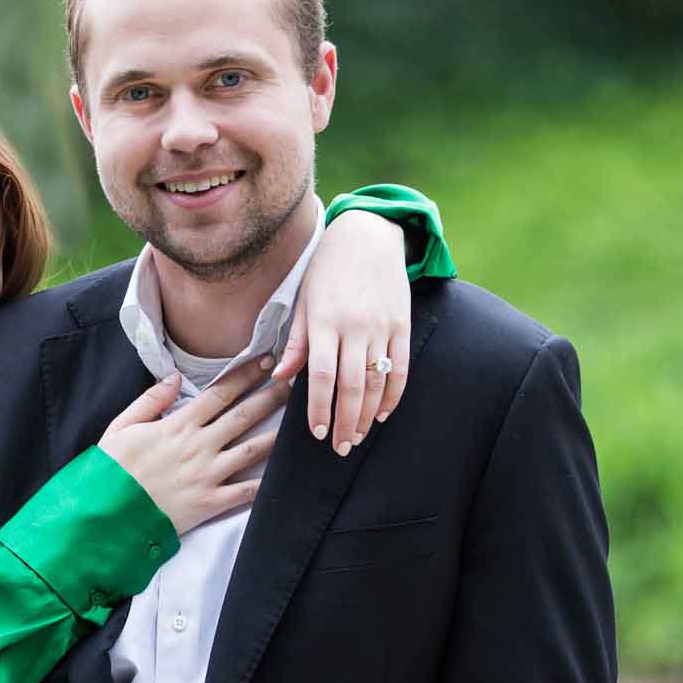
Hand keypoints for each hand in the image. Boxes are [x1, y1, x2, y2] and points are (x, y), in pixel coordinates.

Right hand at [97, 358, 290, 533]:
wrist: (107, 513)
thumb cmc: (111, 470)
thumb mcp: (122, 426)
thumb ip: (151, 400)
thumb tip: (175, 377)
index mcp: (178, 425)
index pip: (220, 393)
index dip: (245, 375)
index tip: (264, 362)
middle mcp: (199, 446)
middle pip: (244, 415)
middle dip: (271, 396)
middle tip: (292, 383)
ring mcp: (208, 474)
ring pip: (252, 450)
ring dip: (277, 434)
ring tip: (298, 422)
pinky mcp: (211, 502)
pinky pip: (245, 491)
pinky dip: (266, 483)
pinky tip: (285, 473)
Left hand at [275, 209, 411, 455]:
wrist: (368, 234)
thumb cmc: (327, 269)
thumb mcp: (304, 300)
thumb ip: (296, 342)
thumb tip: (280, 378)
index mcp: (325, 321)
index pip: (322, 375)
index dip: (320, 407)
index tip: (318, 432)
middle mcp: (354, 326)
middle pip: (352, 386)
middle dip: (346, 422)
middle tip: (340, 448)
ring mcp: (381, 326)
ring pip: (377, 382)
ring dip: (368, 415)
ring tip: (358, 437)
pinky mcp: (402, 324)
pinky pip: (401, 367)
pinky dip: (394, 395)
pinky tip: (384, 414)